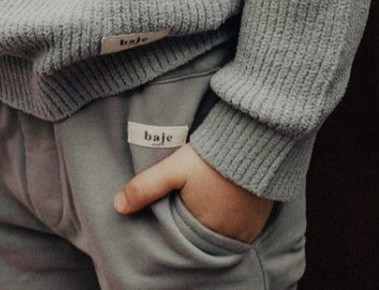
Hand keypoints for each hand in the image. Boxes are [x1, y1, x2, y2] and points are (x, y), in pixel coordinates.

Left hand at [113, 144, 272, 243]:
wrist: (255, 141)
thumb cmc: (211, 157)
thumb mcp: (174, 169)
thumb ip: (146, 187)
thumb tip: (117, 206)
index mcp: (206, 229)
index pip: (186, 238)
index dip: (177, 226)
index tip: (173, 212)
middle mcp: (229, 236)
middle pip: (205, 236)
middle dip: (195, 224)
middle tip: (189, 204)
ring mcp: (248, 229)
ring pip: (224, 232)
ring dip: (215, 221)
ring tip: (207, 201)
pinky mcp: (261, 218)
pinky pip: (243, 226)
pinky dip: (232, 218)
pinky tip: (225, 200)